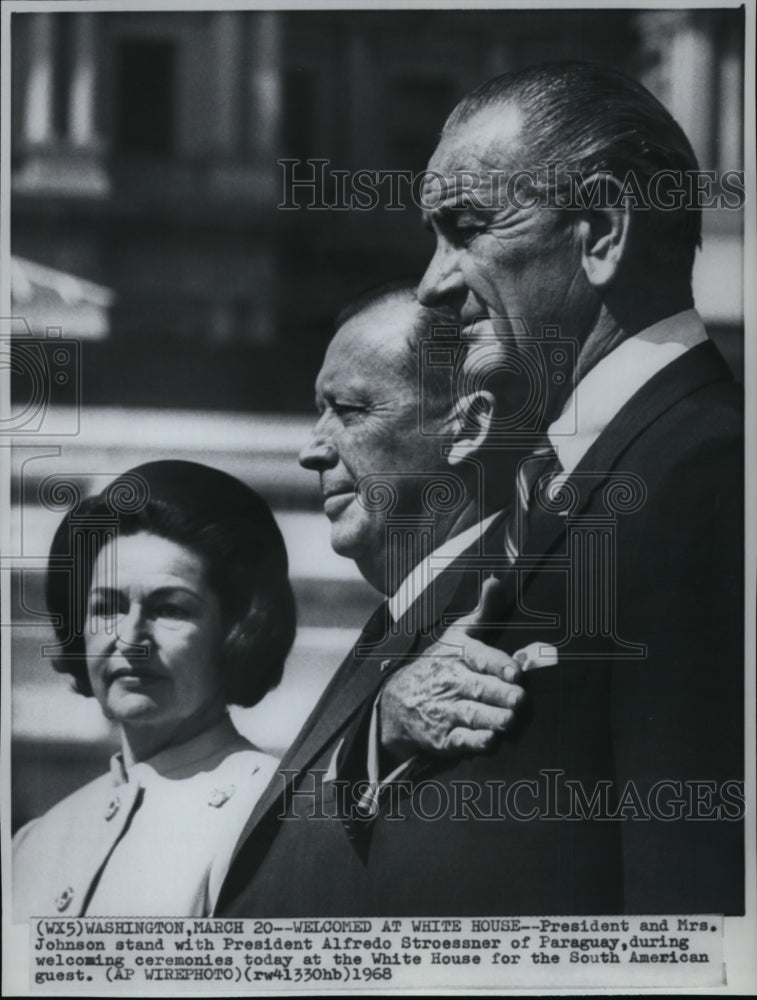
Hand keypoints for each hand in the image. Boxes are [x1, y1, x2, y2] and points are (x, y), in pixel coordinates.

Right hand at [379, 577, 554, 760]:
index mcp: (458, 654)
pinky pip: (460, 741)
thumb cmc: (439, 664)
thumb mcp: (457, 635)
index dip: (496, 664)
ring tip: (511, 720)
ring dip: (493, 718)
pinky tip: (490, 742)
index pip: (478, 657)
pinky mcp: (445, 737)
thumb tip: (495, 581)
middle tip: (520, 698)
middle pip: (478, 688)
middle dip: (500, 693)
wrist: (398, 702)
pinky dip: (475, 742)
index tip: (515, 671)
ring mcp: (447, 711)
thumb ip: (483, 612)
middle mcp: (452, 682)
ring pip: (472, 714)